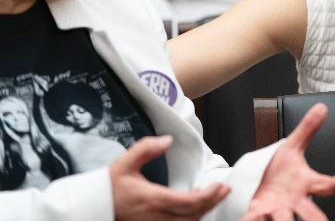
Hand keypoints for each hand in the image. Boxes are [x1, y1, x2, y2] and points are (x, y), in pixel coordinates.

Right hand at [111, 135, 229, 220]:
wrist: (92, 207)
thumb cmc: (109, 186)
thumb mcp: (125, 163)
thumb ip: (146, 148)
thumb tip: (167, 140)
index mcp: (151, 200)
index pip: (187, 202)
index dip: (208, 196)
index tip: (220, 186)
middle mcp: (155, 217)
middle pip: (192, 215)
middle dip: (211, 202)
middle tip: (224, 190)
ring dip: (203, 211)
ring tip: (215, 197)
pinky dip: (191, 218)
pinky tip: (196, 208)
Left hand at [240, 103, 334, 220]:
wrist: (260, 182)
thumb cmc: (281, 169)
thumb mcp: (292, 146)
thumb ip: (307, 129)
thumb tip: (321, 107)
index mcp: (305, 183)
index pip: (324, 184)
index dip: (332, 183)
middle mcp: (294, 201)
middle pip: (310, 214)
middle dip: (315, 219)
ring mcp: (278, 210)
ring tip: (282, 219)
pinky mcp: (259, 214)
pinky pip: (255, 220)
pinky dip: (252, 220)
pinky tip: (250, 218)